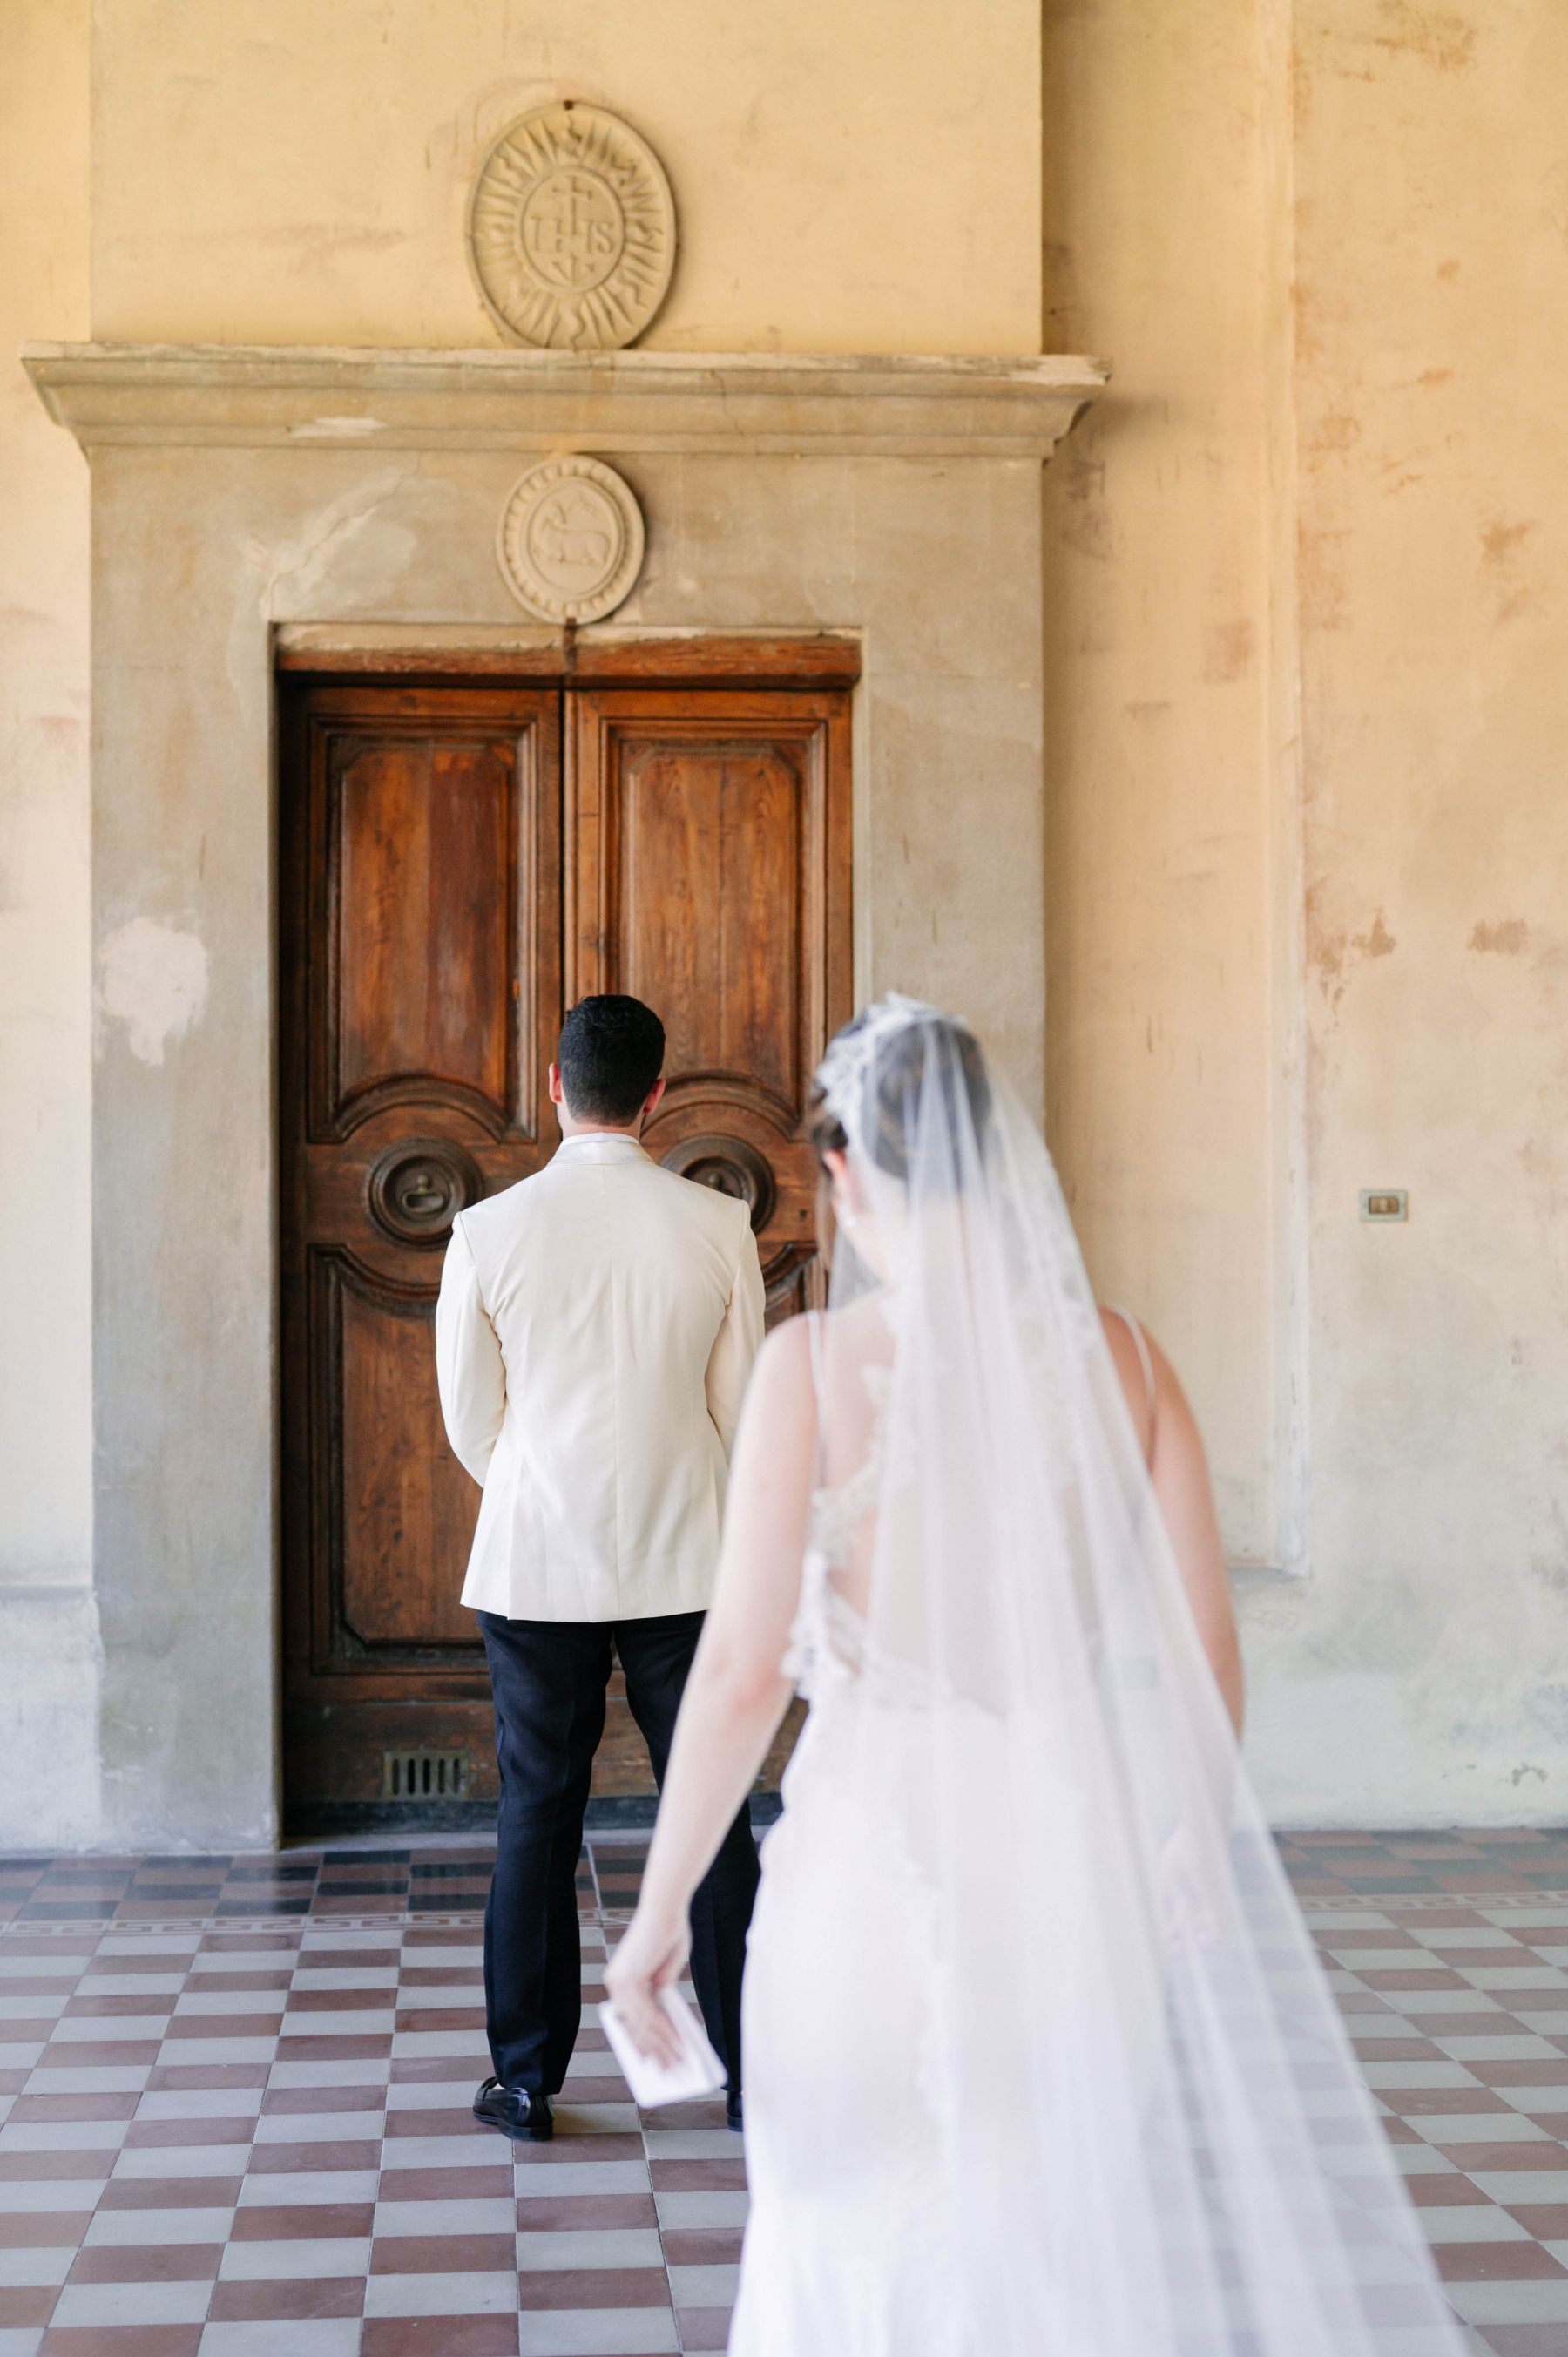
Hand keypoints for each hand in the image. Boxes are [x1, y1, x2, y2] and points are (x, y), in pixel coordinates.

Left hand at [604, 1903, 690, 2068]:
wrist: (666, 1907)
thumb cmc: (668, 1933)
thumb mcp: (664, 1971)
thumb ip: (661, 1992)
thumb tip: (665, 2023)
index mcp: (620, 1981)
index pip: (628, 2020)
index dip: (639, 2044)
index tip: (650, 2063)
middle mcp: (614, 1984)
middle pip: (634, 2028)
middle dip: (654, 2052)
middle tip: (668, 2071)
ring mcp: (620, 1983)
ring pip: (642, 2027)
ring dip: (662, 2048)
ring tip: (678, 2064)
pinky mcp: (630, 1981)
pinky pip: (649, 2016)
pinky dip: (665, 2033)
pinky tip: (677, 2046)